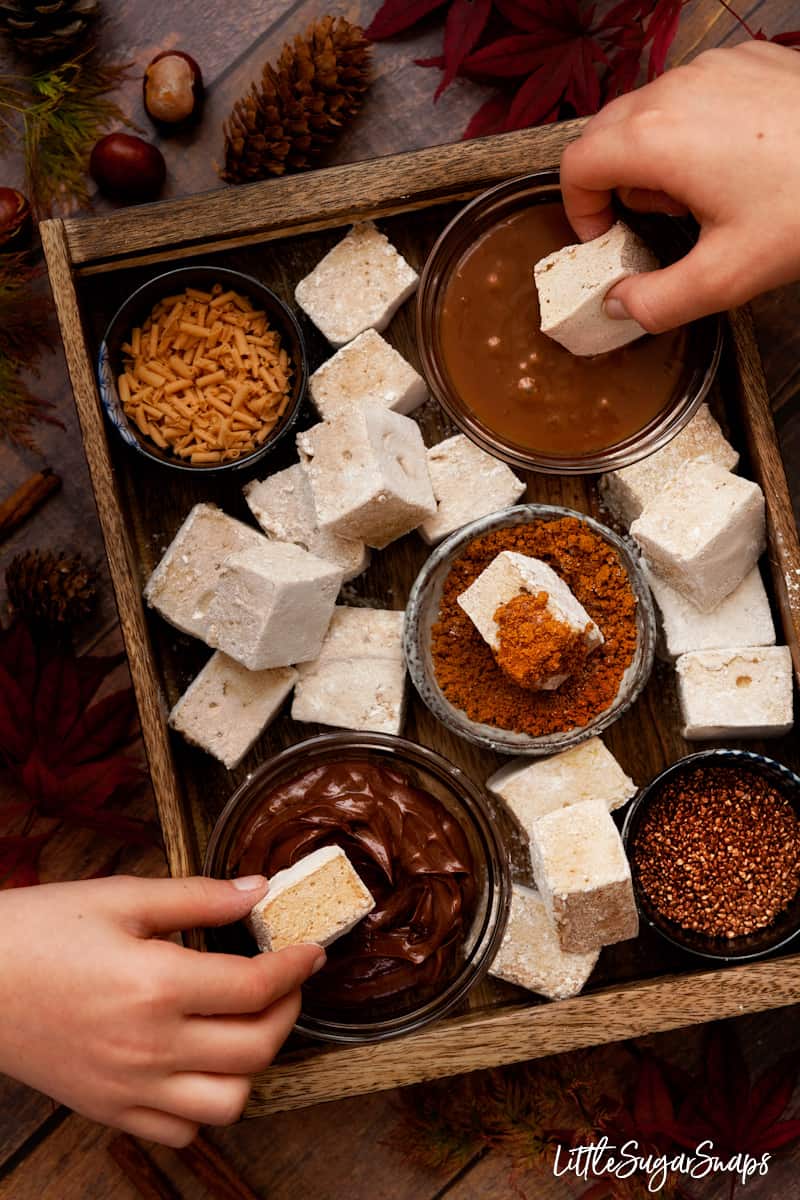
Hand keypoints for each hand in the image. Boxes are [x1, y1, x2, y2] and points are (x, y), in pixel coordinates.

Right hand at [0, 874, 322, 1146]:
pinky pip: (180, 1130)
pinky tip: (201, 1063)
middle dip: (288, 1011)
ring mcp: (129, 1087)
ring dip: (253, 1065)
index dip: (297, 965)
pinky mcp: (108, 1109)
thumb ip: (198, 897)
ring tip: (246, 1024)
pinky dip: (205, 1103)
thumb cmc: (39, 931)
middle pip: (256, 1048)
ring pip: (229, 1102)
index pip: (257, 987)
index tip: (312, 949)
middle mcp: (150, 1046)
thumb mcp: (120, 898)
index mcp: (157, 984)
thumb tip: (259, 890)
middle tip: (285, 981)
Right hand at [560, 42, 799, 330]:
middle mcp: (676, 92)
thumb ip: (657, 302)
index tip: (603, 236)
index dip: (577, 208)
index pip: (576, 164)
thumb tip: (618, 306)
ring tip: (699, 195)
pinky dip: (691, 129)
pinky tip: (731, 164)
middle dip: (613, 182)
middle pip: (605, 133)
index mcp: (656, 139)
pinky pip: (692, 94)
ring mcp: (712, 69)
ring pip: (648, 111)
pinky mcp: (745, 62)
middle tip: (651, 221)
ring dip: (652, 155)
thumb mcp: (726, 276)